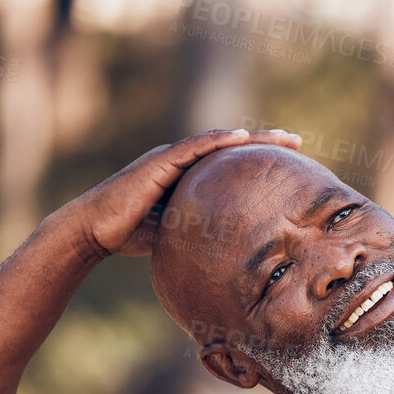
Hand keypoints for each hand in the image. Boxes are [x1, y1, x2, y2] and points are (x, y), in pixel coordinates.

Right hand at [54, 128, 302, 260]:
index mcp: (187, 176)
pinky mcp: (158, 162)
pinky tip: (240, 136)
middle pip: (230, 147)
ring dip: (251, 137)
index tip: (290, 160)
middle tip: (298, 140)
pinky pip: (193, 147)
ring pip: (217, 141)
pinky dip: (217, 140)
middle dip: (265, 142)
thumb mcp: (178, 233)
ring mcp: (170, 158)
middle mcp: (181, 161)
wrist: (95, 231)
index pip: (230, 163)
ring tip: (283, 136)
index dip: (258, 159)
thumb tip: (233, 256)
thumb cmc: (131, 236)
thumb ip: (201, 234)